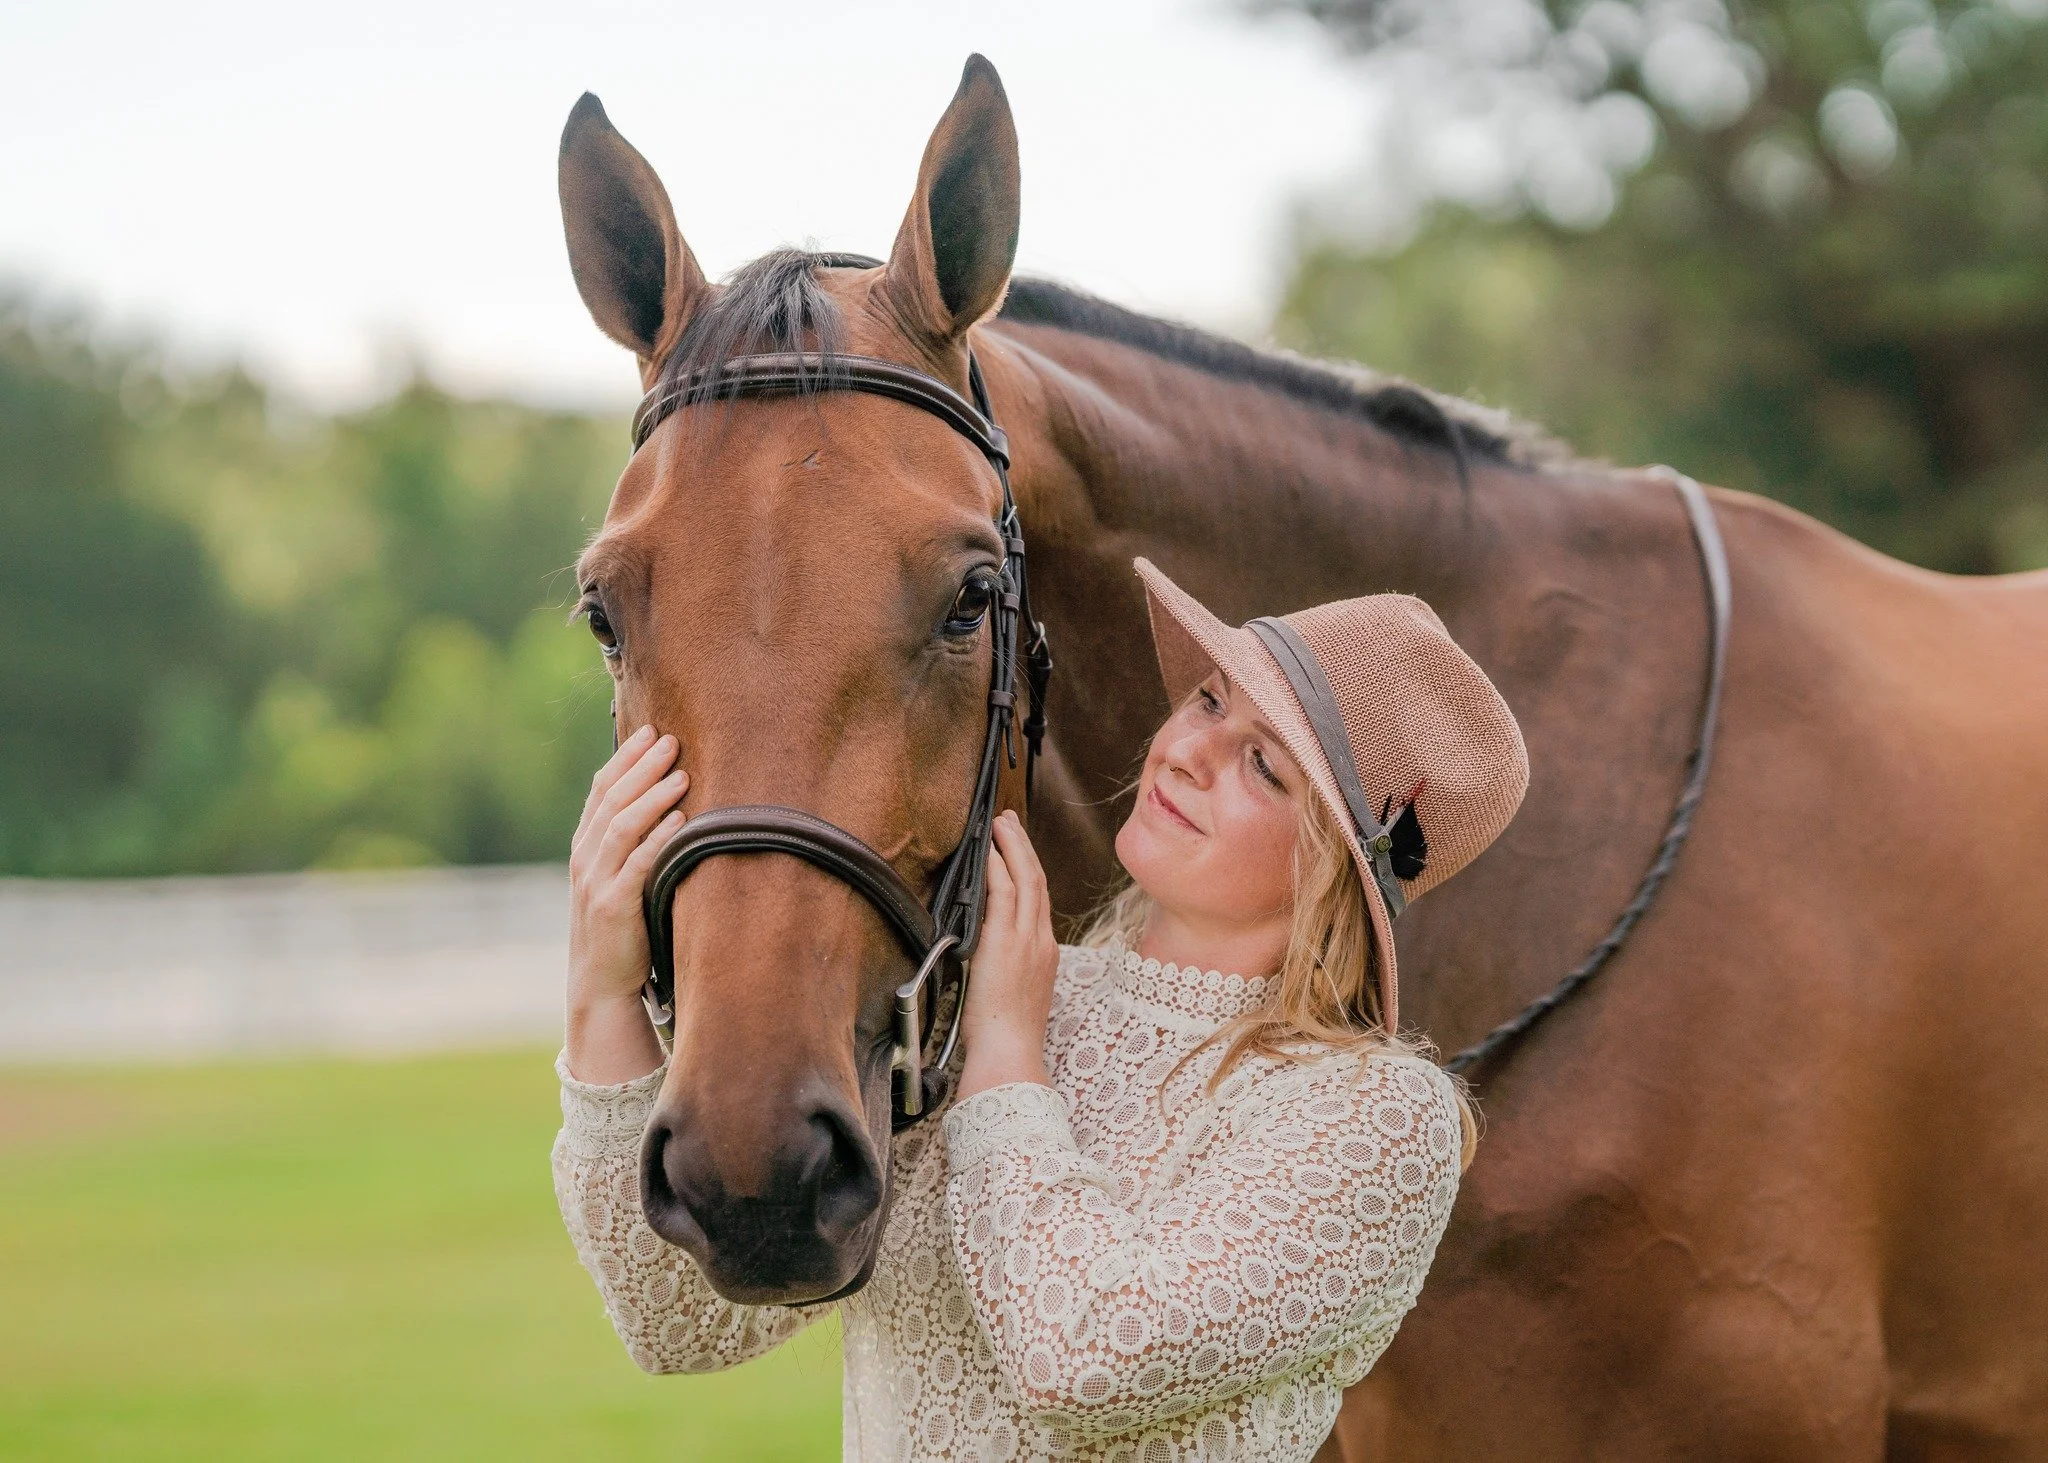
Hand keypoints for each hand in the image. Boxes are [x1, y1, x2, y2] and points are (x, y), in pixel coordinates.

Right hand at [564, 724, 688, 1082]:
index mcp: (586, 845)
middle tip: (671, 740)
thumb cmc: (619, 924)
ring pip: (622, 825)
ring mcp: (596, 882)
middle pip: (612, 799)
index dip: (625, 758)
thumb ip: (631, 841)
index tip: (652, 730)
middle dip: (642, 766)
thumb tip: (666, 798)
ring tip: (681, 773)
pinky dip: (659, 838)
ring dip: (653, 795)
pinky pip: (637, 864)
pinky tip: (682, 819)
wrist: (600, 982)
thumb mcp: (617, 876)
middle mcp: (585, 858)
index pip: (602, 789)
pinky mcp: (613, 907)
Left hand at [956, 811, 1058, 1100]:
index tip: (1019, 850)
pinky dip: (999, 867)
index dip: (1030, 869)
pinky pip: (1004, 893)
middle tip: (1010, 822)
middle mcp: (1041, 941)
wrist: (1010, 1053)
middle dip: (1024, 847)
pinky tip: (990, 850)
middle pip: (1038, 881)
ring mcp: (1026, 940)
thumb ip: (1011, 968)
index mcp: (1045, 953)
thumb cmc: (1007, 1035)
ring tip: (1000, 824)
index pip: (1040, 900)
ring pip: (1025, 879)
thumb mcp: (1018, 994)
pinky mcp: (1006, 942)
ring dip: (1012, 846)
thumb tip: (990, 953)